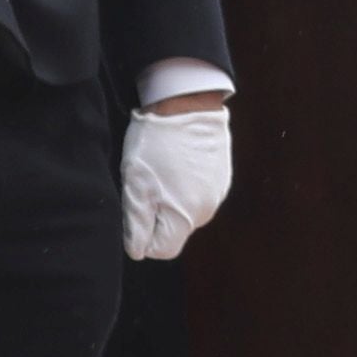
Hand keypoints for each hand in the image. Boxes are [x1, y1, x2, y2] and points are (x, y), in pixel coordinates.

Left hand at [122, 102, 233, 258]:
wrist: (187, 103)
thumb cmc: (156, 144)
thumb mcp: (135, 185)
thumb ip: (136, 224)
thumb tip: (137, 252)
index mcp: (185, 217)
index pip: (162, 250)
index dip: (143, 237)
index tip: (134, 210)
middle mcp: (207, 210)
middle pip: (175, 231)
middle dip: (157, 216)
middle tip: (144, 185)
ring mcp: (217, 192)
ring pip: (186, 211)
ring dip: (171, 199)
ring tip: (160, 169)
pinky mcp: (221, 176)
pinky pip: (198, 193)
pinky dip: (185, 185)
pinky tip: (175, 162)